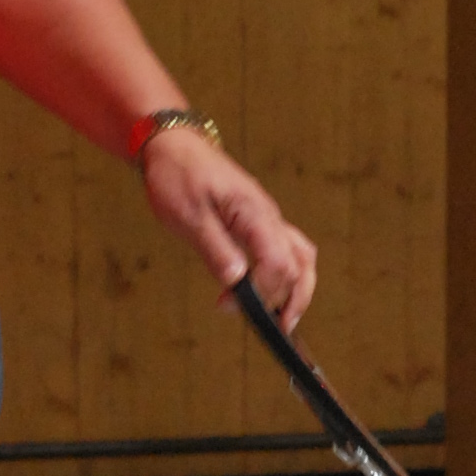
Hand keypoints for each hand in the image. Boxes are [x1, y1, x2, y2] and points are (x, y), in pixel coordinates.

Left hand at [138, 130, 316, 333]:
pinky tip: (268, 289)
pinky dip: (285, 272)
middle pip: (300, 263)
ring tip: (284, 316)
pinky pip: (285, 248)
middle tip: (280, 329)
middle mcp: (268, 216)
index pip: (277, 264)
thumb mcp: (189, 217)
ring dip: (297, 287)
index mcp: (254, 214)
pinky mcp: (257, 220)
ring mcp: (266, 218)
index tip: (226, 306)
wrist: (174, 146)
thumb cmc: (178, 176)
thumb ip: (216, 250)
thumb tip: (237, 282)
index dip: (260, 292)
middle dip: (294, 298)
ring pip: (300, 255)